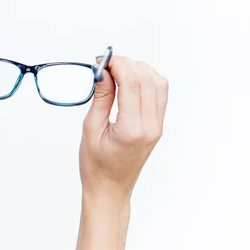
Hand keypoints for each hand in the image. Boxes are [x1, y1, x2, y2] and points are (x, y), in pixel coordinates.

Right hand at [80, 55, 168, 200]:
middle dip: (126, 64)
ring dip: (138, 70)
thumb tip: (103, 71)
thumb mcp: (90, 128)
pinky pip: (159, 94)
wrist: (110, 189)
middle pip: (147, 79)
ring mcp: (157, 126)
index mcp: (131, 129)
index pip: (132, 83)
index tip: (100, 61)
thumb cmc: (96, 165)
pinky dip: (146, 80)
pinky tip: (128, 80)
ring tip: (116, 71)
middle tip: (105, 64)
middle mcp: (150, 126)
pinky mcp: (157, 126)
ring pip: (158, 83)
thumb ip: (101, 98)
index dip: (117, 65)